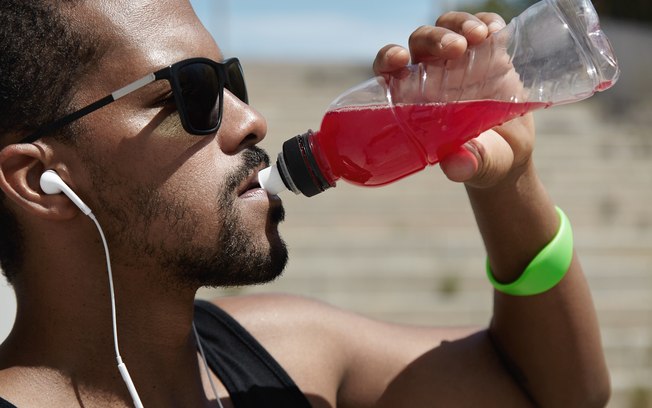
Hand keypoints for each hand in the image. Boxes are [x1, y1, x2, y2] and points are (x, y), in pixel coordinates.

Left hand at [372, 12, 534, 188]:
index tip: (399, 59)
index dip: (387, 58)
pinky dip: (487, 21)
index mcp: (414, 97)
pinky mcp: (490, 52)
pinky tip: (494, 30)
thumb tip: (456, 166)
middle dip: (433, 39)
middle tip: (455, 48)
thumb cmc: (481, 159)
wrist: (510, 152)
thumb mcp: (476, 164)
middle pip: (421, 42)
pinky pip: (483, 25)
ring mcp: (461, 60)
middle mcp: (432, 73)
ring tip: (479, 36)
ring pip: (448, 28)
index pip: (389, 70)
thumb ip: (466, 164)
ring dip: (459, 26)